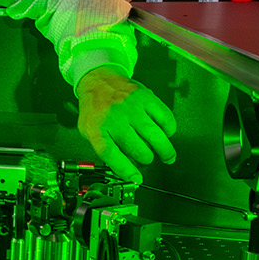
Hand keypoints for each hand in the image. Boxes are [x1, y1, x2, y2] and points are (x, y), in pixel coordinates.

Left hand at [76, 66, 177, 183]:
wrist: (99, 81)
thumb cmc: (95, 109)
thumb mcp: (88, 131)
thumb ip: (105, 149)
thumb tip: (128, 169)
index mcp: (97, 129)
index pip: (112, 155)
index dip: (126, 170)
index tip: (137, 178)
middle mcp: (115, 118)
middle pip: (138, 149)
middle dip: (147, 160)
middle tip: (148, 160)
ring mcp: (131, 108)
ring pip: (156, 136)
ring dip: (165, 151)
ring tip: (167, 156)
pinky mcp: (146, 98)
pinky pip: (166, 119)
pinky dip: (169, 130)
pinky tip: (165, 133)